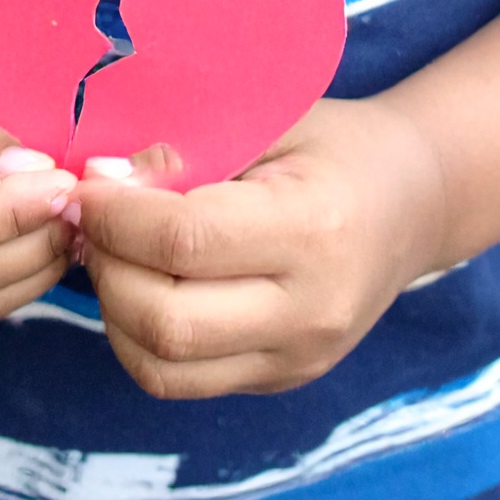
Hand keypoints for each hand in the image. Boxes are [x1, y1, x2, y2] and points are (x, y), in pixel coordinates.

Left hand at [74, 95, 445, 396]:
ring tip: (110, 251)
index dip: (116, 213)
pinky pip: (182, 379)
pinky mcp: (281, 380)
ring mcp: (297, 357)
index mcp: (312, 229)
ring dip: (113, 309)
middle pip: (164, 319)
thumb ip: (193, 148)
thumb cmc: (334, 144)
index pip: (183, 240)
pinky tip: (139, 283)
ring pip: (162, 366)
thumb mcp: (273, 118)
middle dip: (105, 265)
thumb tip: (106, 180)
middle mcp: (309, 310)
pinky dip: (138, 337)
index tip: (85, 182)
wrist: (414, 201)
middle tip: (89, 217)